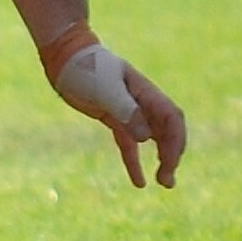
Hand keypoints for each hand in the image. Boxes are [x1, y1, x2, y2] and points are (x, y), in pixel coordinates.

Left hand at [52, 43, 187, 187]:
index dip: (176, 142)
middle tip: (167, 181)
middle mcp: (143, 103)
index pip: (173, 119)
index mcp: (147, 93)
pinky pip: (129, 144)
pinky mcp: (114, 119)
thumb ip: (127, 111)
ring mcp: (129, 111)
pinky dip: (134, 162)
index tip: (168, 162)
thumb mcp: (106, 89)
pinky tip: (139, 182)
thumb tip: (146, 138)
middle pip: (168, 132)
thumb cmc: (87, 68)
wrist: (66, 58)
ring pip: (152, 140)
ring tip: (164, 183)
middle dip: (172, 155)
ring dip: (161, 160)